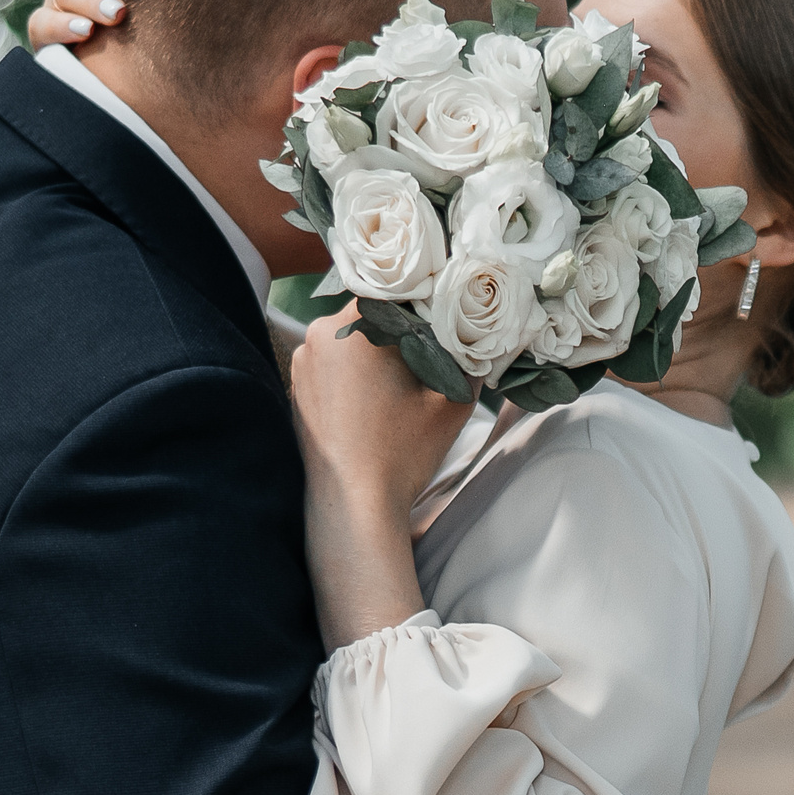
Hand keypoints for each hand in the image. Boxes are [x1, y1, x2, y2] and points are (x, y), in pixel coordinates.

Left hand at [292, 306, 477, 649]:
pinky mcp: (299, 389)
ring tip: (414, 373)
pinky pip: (336, 363)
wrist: (352, 507)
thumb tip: (494, 331)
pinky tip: (384, 395)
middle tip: (439, 342)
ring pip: (354, 337)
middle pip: (373, 312)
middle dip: (406, 324)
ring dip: (382, 347)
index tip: (453, 307)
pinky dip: (360, 371)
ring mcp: (303, 363)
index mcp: (352, 325)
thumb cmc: (400, 453)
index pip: (397, 287)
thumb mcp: (452, 400)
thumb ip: (472, 356)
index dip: (429, 293)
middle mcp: (318, 335)